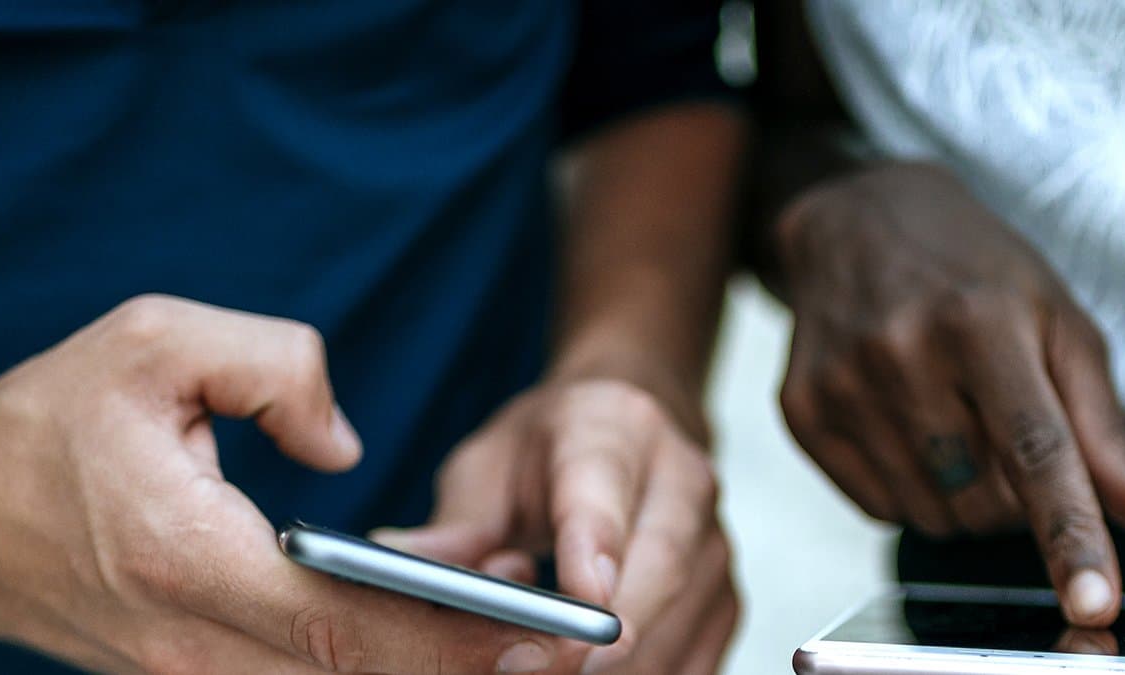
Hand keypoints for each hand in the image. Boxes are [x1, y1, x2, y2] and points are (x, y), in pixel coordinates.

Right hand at [0, 295, 565, 672]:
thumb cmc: (46, 421)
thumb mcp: (153, 340)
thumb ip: (276, 366)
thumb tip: (349, 443)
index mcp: (187, 558)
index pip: (348, 623)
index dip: (454, 634)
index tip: (541, 622)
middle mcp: (192, 644)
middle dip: (469, 663)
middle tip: (565, 627)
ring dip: (429, 666)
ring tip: (517, 619)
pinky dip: (376, 663)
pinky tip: (436, 626)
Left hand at [373, 379, 735, 674]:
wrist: (632, 426)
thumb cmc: (551, 449)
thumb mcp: (488, 464)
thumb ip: (455, 524)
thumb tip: (398, 564)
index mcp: (615, 427)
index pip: (606, 487)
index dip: (594, 545)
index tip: (578, 599)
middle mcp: (682, 480)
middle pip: (660, 568)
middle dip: (601, 634)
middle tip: (526, 669)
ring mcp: (716, 542)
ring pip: (680, 624)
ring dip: (617, 665)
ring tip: (543, 669)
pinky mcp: (726, 597)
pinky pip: (695, 658)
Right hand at [773, 162, 1124, 625]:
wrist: (855, 219)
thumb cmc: (977, 273)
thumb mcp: (1059, 323)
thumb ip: (1104, 428)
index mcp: (981, 321)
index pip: (1036, 453)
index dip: (1070, 535)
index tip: (1095, 603)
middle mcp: (901, 353)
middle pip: (986, 501)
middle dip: (1017, 495)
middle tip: (1009, 429)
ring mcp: (841, 386)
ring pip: (933, 517)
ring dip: (967, 499)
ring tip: (960, 423)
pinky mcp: (801, 413)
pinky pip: (880, 508)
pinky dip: (914, 491)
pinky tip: (912, 428)